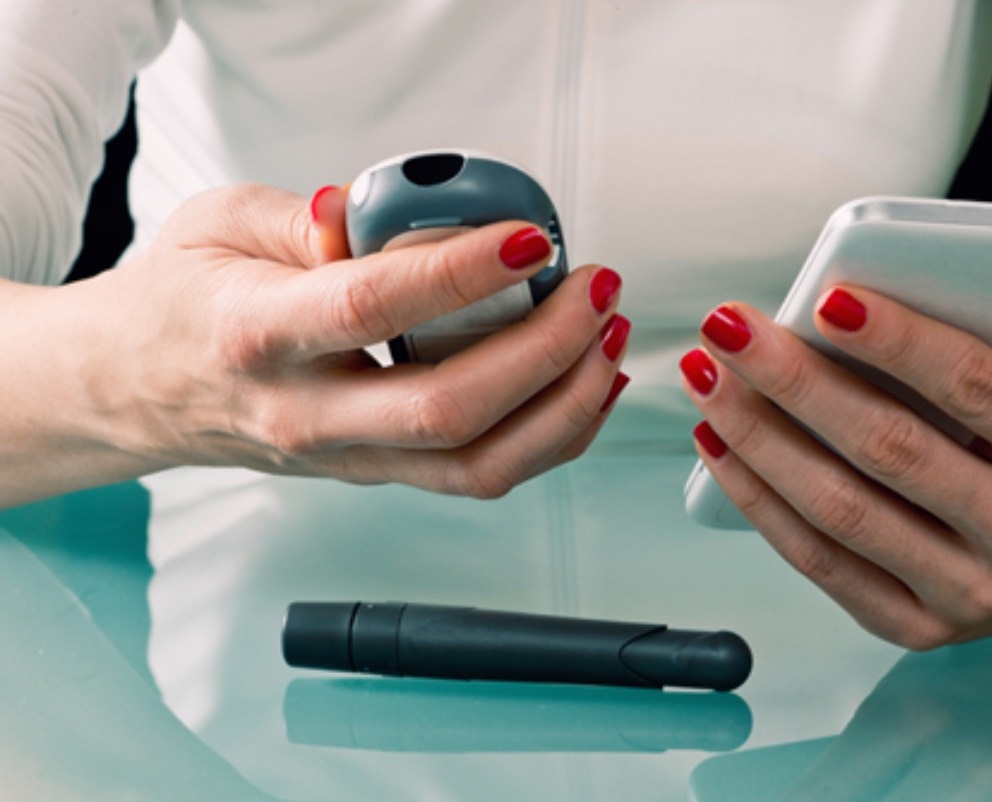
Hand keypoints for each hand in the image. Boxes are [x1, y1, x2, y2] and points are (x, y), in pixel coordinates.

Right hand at [4, 183, 629, 503]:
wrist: (135, 392)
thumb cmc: (177, 305)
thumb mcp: (216, 224)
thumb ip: (301, 216)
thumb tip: (375, 215)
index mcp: (257, 337)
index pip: (372, 308)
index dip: (461, 273)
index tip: (528, 236)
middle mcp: (307, 415)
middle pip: (448, 410)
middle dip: (546, 351)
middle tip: (594, 289)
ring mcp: (347, 459)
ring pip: (477, 464)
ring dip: (563, 406)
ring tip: (606, 338)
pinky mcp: (377, 475)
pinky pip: (479, 475)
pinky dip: (548, 437)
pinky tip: (583, 385)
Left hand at [680, 275, 991, 647]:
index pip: (976, 389)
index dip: (899, 343)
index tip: (827, 298)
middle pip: (887, 449)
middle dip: (795, 382)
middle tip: (730, 327)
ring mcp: (967, 595)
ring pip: (839, 511)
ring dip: (757, 439)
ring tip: (706, 377)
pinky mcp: (914, 626)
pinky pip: (819, 562)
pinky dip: (758, 501)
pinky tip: (718, 444)